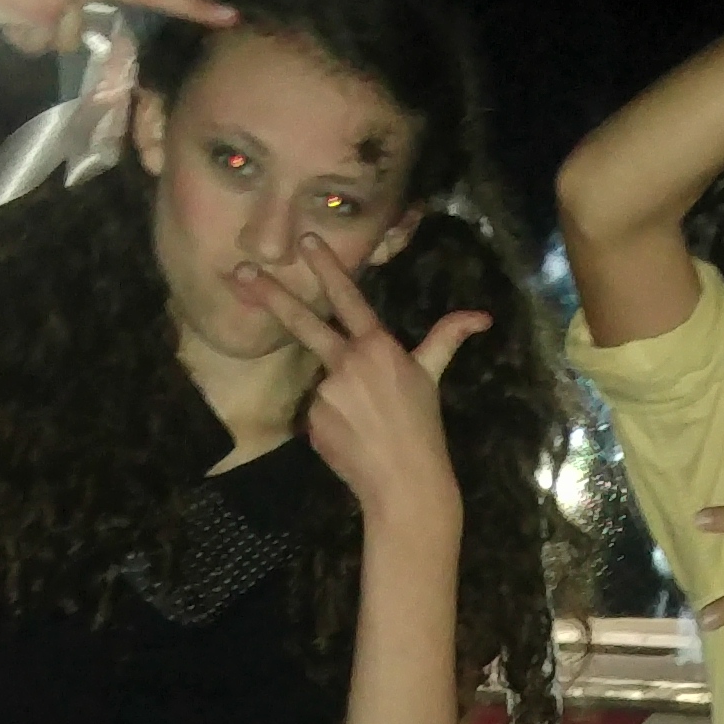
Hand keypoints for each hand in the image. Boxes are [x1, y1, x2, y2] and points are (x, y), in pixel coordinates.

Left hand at [242, 231, 486, 524]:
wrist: (404, 482)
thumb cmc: (422, 427)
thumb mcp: (432, 377)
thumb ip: (446, 339)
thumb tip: (483, 316)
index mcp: (378, 347)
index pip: (349, 299)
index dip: (329, 268)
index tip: (307, 241)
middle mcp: (348, 363)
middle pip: (303, 323)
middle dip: (270, 295)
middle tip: (239, 273)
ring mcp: (326, 392)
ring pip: (322, 383)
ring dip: (337, 399)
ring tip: (364, 425)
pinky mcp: (312, 420)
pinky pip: (316, 414)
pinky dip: (330, 423)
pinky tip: (351, 438)